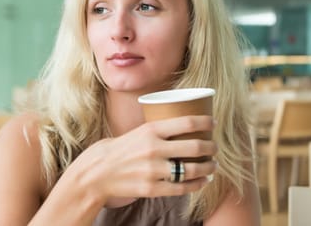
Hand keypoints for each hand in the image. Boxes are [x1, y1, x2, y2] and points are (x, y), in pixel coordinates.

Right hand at [69, 115, 216, 202]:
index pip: (187, 122)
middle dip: (211, 147)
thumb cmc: (116, 150)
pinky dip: (197, 184)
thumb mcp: (135, 132)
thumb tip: (181, 127)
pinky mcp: (152, 189)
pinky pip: (182, 188)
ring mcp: (154, 170)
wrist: (95, 174)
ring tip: (213, 165)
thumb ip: (156, 131)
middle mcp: (154, 149)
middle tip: (215, 146)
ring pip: (192, 169)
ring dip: (208, 167)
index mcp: (150, 129)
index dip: (206, 122)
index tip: (213, 123)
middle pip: (195, 146)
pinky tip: (203, 181)